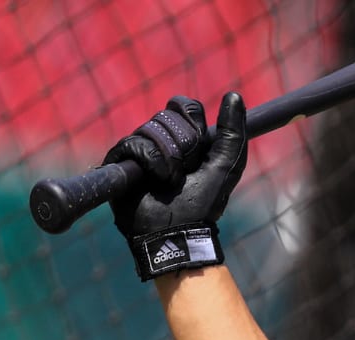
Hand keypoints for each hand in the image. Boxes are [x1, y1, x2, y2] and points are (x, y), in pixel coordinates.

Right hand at [106, 92, 247, 280]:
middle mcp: (162, 142)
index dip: (192, 119)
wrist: (177, 230)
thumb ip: (233, 131)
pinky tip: (157, 181)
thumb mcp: (227, 164)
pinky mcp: (120, 161)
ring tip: (172, 180)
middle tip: (187, 169)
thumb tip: (234, 94)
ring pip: (150, 128)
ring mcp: (139, 151)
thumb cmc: (204, 202)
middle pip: (167, 115)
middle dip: (183, 144)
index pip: (185, 106)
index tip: (200, 143)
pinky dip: (152, 162)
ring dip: (169, 157)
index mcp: (187, 139)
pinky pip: (133, 144)